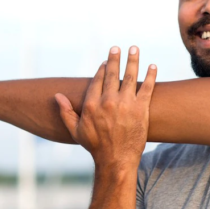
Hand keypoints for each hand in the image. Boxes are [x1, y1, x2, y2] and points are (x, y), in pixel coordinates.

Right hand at [55, 46, 156, 167]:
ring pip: (130, 76)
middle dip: (116, 58)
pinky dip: (150, 76)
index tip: (106, 61)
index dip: (103, 68)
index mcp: (92, 104)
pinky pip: (147, 88)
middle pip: (113, 74)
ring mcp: (125, 104)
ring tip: (134, 49)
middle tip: (118, 48)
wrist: (115, 160)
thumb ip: (66, 112)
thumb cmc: (95, 147)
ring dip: (133, 60)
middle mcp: (108, 101)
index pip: (98, 80)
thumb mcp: (75, 130)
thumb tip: (57, 96)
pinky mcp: (140, 109)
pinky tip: (153, 66)